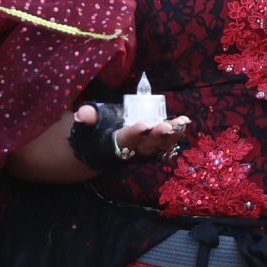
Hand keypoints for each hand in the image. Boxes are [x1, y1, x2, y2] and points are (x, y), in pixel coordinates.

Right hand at [70, 103, 189, 171]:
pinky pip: (165, 144)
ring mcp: (144, 151)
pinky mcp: (152, 148)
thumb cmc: (94, 134)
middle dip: (158, 137)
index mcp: (115, 145)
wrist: (99, 150)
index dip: (135, 134)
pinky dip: (175, 135)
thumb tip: (83, 114)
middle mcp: (132, 152)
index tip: (145, 125)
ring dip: (171, 136)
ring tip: (182, 124)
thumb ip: (87, 118)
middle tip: (168, 126)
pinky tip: (184, 123)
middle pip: (147, 146)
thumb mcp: (86, 126)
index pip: (125, 140)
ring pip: (159, 147)